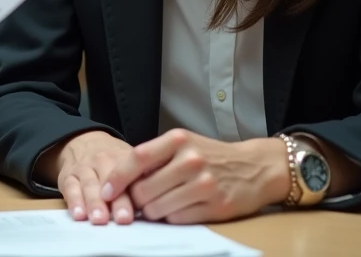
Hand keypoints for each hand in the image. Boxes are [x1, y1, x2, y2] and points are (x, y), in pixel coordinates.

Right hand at [37, 131, 136, 224]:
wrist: (84, 142)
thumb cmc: (114, 160)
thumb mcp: (131, 161)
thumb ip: (145, 177)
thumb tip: (167, 198)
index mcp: (124, 158)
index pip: (131, 175)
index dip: (135, 192)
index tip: (141, 208)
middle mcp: (104, 160)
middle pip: (111, 181)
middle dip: (117, 201)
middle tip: (123, 218)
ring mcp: (85, 167)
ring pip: (89, 184)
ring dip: (94, 202)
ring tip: (100, 219)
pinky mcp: (68, 175)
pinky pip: (70, 187)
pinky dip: (73, 201)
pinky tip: (78, 213)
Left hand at [103, 129, 290, 223]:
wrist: (254, 168)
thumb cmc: (211, 156)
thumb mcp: (183, 145)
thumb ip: (154, 157)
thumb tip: (120, 180)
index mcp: (178, 140)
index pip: (136, 159)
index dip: (117, 178)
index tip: (105, 192)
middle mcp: (191, 160)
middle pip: (144, 189)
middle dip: (136, 200)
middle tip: (139, 202)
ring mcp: (204, 184)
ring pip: (158, 209)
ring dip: (154, 211)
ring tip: (162, 203)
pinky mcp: (215, 206)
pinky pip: (178, 219)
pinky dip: (173, 217)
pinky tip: (180, 208)